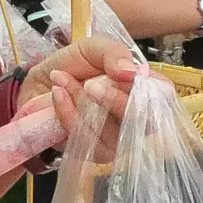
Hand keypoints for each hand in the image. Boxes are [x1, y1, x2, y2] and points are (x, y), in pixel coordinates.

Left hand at [24, 36, 140, 161]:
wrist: (39, 84)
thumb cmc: (74, 66)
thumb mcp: (93, 48)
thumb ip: (113, 54)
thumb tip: (131, 72)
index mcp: (144, 90)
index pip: (163, 96)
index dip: (146, 87)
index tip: (121, 73)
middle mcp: (137, 118)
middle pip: (142, 119)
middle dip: (113, 100)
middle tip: (90, 83)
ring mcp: (118, 139)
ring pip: (110, 128)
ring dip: (82, 101)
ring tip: (62, 79)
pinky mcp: (95, 153)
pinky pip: (85, 137)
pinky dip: (67, 112)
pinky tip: (58, 93)